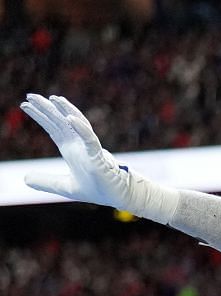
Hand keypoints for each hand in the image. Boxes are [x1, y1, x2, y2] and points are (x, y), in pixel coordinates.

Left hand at [20, 95, 175, 220]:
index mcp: (71, 149)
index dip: (40, 116)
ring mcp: (90, 148)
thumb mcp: (65, 187)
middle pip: (61, 122)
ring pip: (77, 125)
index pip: (53, 127)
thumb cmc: (98, 190)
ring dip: (65, 111)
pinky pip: (90, 139)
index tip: (25, 105)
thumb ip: (46, 181)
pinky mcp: (99, 156)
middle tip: (31, 96)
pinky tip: (69, 118)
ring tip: (53, 98)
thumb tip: (25, 178)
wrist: (120, 198)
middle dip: (47, 108)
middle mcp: (79, 144)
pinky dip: (81, 128)